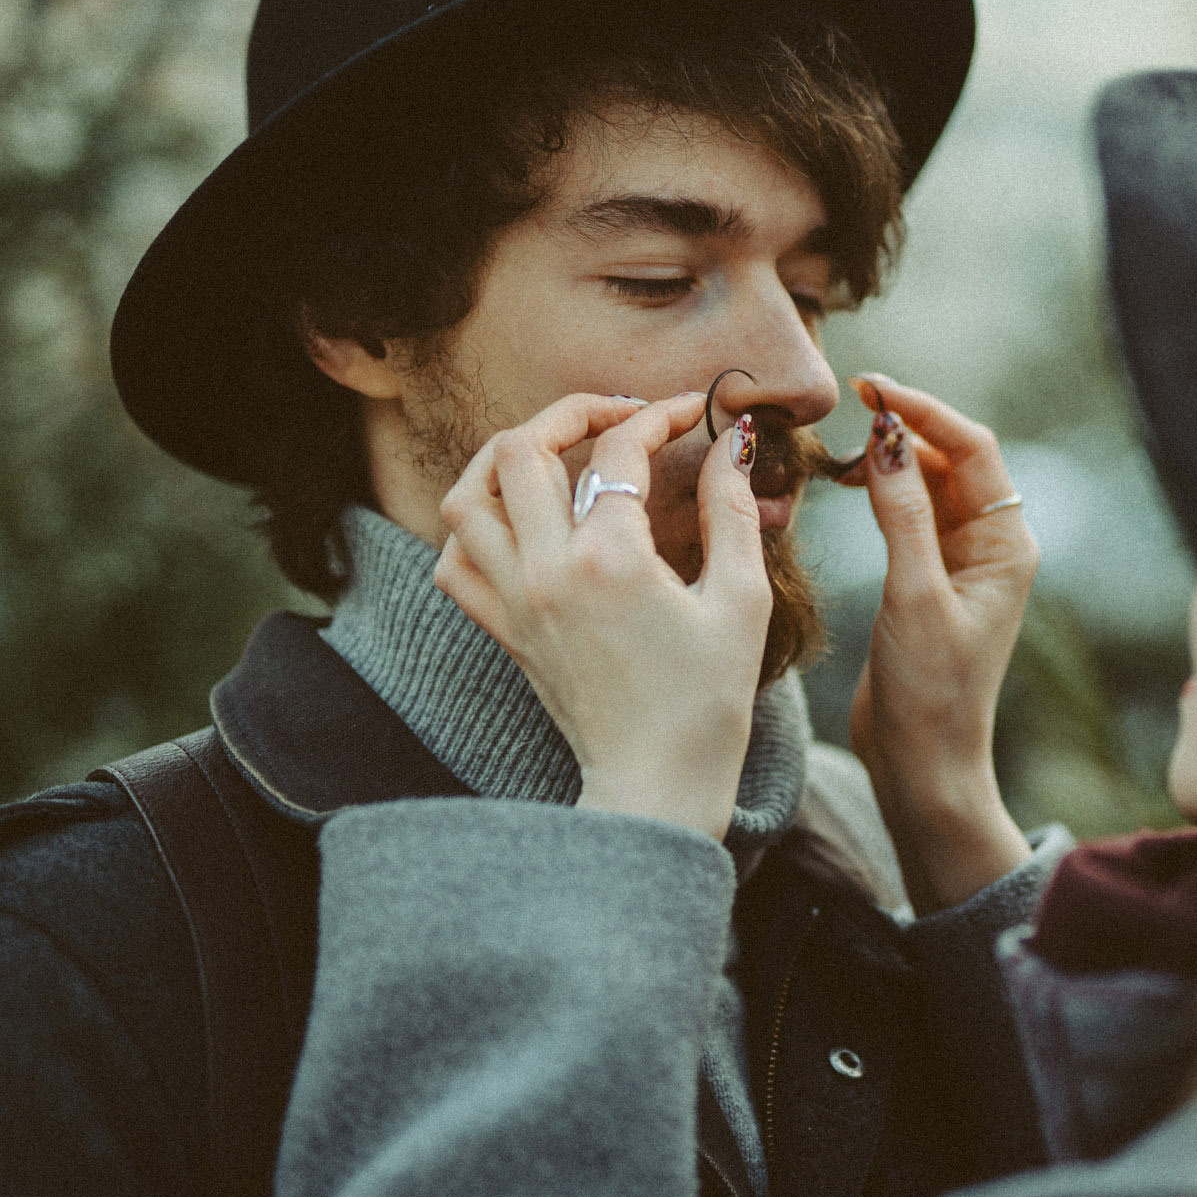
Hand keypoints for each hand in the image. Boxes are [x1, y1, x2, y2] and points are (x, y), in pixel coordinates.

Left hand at [433, 392, 772, 839]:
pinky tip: (520, 520)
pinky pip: (455, 561)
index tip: (695, 411)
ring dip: (504, 459)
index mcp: (610, 560)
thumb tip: (733, 443)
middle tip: (618, 414)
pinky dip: (475, 527)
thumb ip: (733, 512)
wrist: (656, 785)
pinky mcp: (502, 631)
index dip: (662, 414)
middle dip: (570, 412)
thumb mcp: (741, 600)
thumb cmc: (709, 701)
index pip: (620, 448)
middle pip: (519, 449)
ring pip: (467, 497)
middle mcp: (546, 572)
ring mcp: (514, 602)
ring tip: (552, 451)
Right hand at [842, 374, 1036, 911]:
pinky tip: (842, 480)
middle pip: (952, 457)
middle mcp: (990, 545)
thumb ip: (902, 513)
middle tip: (848, 401)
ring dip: (887, 456)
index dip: (924, 411)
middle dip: (904, 425)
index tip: (871, 388)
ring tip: (836, 443)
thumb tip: (888, 436)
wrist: (921, 766)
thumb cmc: (929, 693)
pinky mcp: (926, 578)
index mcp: (1006, 544)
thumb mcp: (914, 596)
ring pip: (926, 481)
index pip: (973, 449)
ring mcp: (958, 561)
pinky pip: (906, 512)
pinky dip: (877, 489)